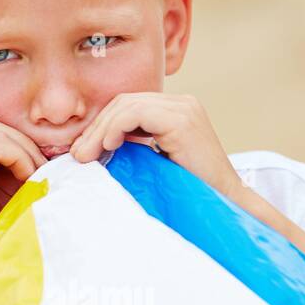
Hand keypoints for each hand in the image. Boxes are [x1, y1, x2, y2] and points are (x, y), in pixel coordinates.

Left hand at [70, 92, 241, 198]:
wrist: (226, 203)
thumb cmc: (191, 191)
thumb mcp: (156, 164)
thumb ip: (134, 148)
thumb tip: (92, 149)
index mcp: (175, 110)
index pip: (128, 105)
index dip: (101, 125)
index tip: (84, 151)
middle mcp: (182, 103)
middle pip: (124, 102)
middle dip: (96, 127)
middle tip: (78, 155)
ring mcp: (184, 108)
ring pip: (126, 105)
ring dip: (100, 130)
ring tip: (86, 155)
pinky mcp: (182, 120)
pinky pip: (136, 113)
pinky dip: (115, 128)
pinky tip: (107, 148)